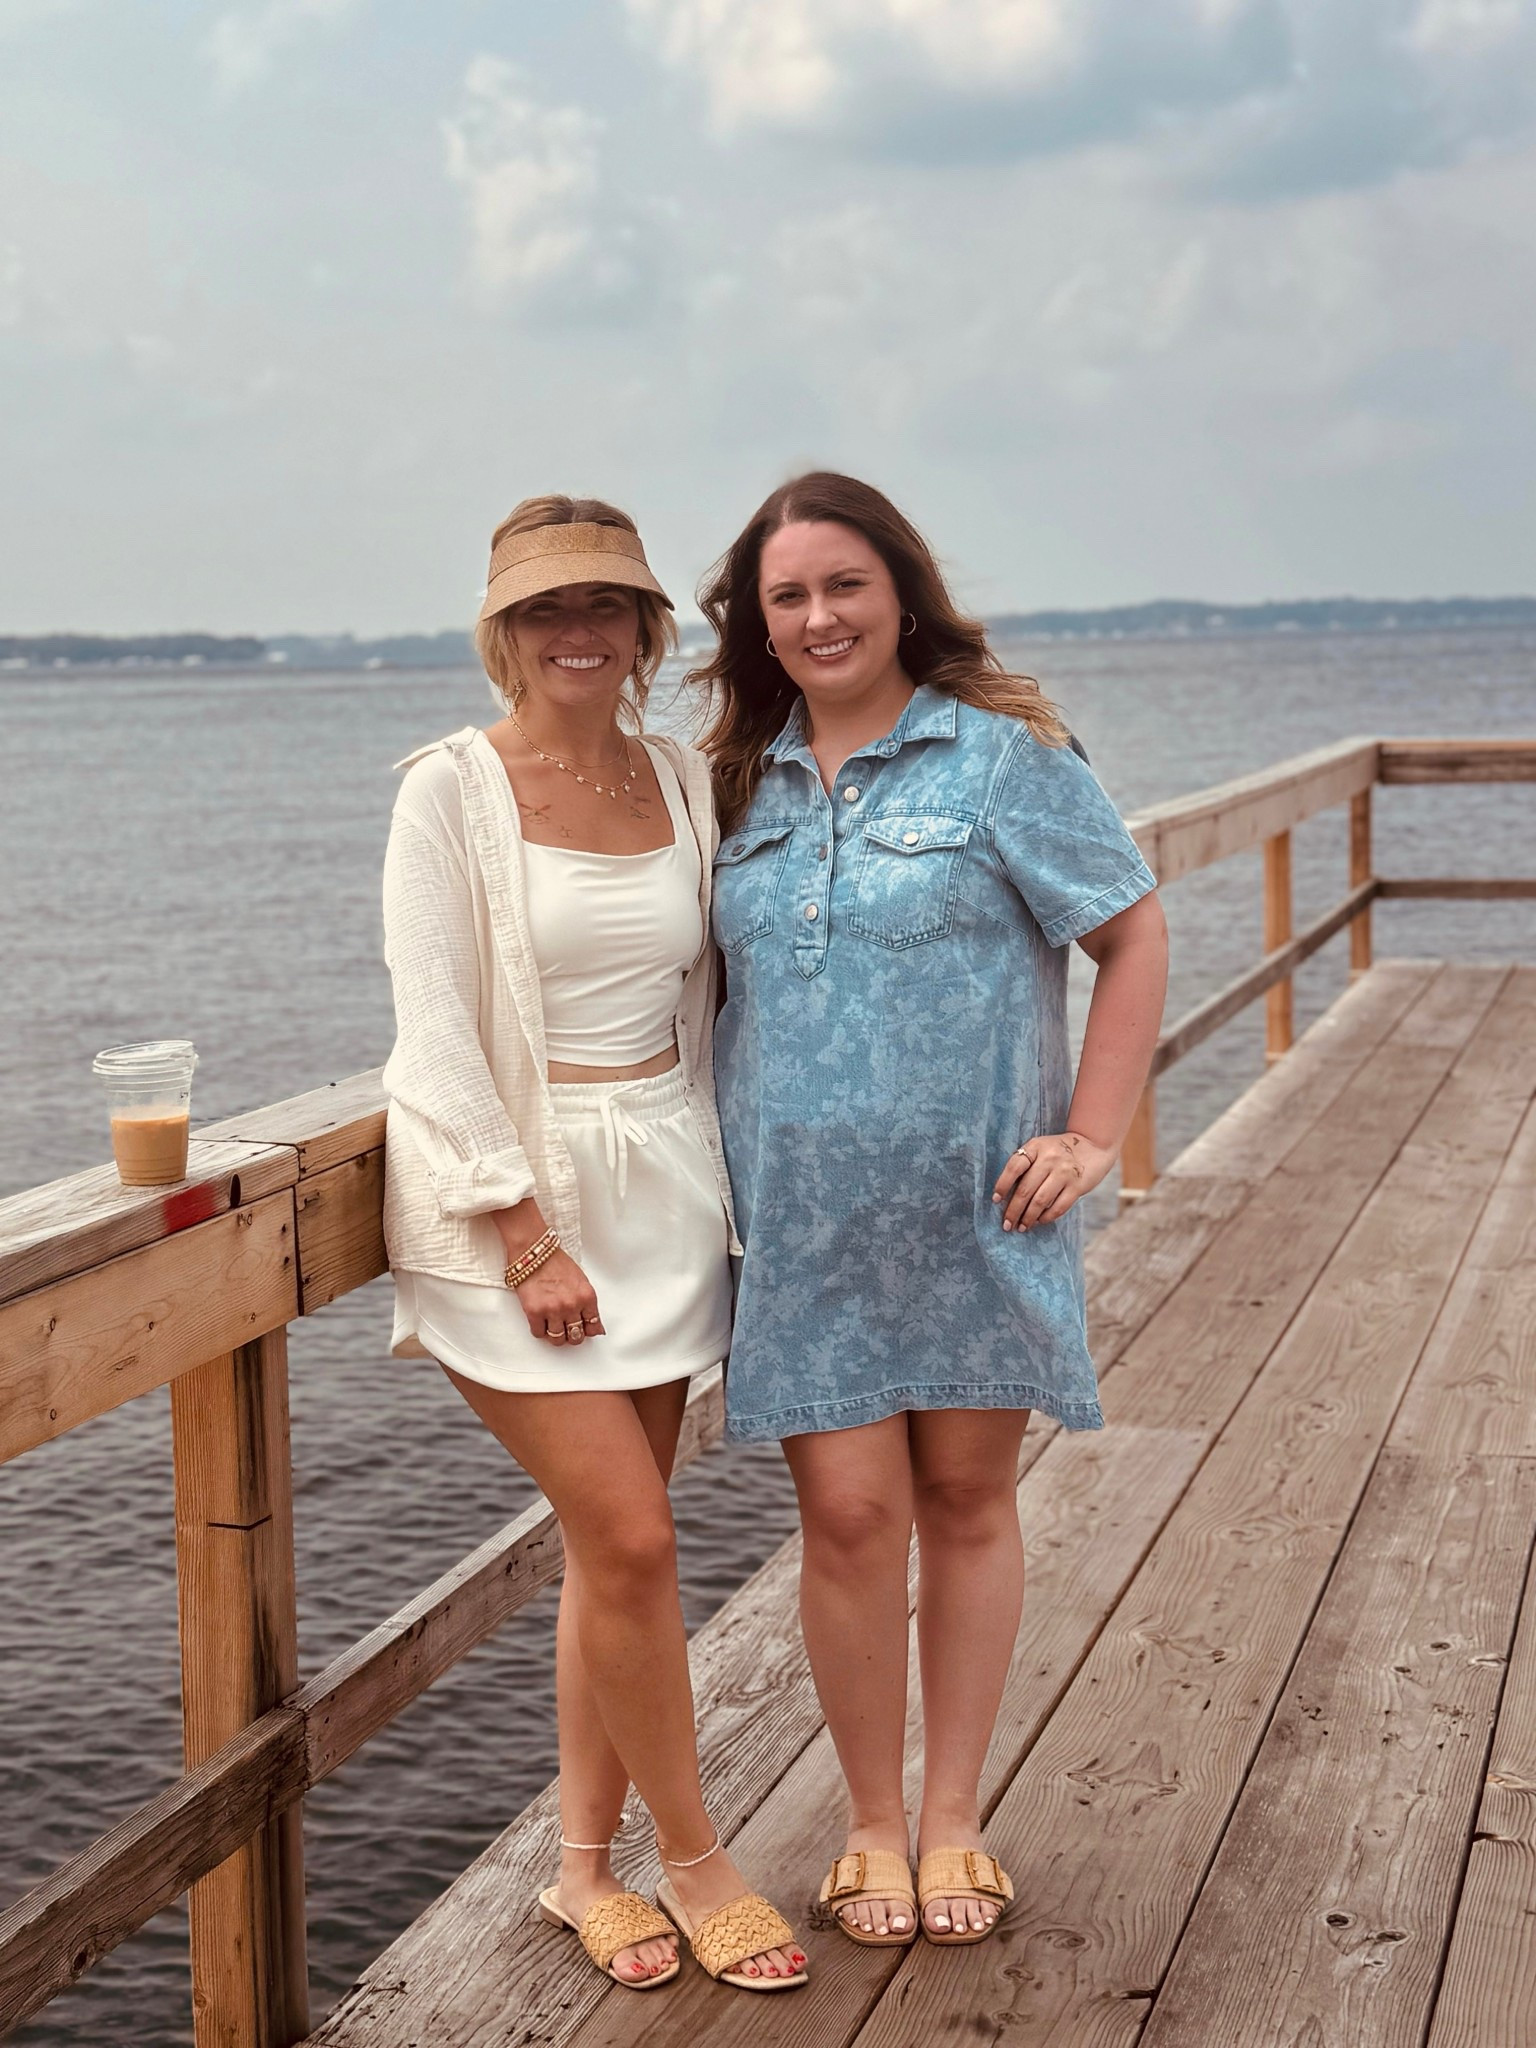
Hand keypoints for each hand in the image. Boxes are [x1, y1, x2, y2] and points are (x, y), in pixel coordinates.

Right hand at [513, 1248, 604, 1347]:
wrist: (534, 1250)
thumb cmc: (556, 1262)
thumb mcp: (581, 1281)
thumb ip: (588, 1304)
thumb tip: (596, 1326)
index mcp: (587, 1296)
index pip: (594, 1327)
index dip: (588, 1330)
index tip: (584, 1330)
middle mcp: (572, 1305)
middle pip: (576, 1337)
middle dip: (572, 1335)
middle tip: (566, 1329)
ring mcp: (553, 1310)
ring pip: (558, 1339)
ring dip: (555, 1335)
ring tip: (552, 1325)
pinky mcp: (534, 1312)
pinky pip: (539, 1333)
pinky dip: (539, 1330)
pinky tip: (540, 1320)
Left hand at [992, 1131, 1113, 1230]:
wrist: (1093, 1145)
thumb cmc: (1058, 1150)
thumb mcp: (1040, 1148)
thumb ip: (1026, 1165)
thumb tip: (1006, 1195)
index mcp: (1036, 1147)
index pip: (1014, 1167)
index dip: (1002, 1185)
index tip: (996, 1200)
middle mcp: (1049, 1159)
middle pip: (1025, 1189)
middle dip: (1013, 1210)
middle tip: (1006, 1224)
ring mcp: (1064, 1173)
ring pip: (1040, 1201)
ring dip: (1028, 1218)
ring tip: (1021, 1227)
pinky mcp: (1077, 1186)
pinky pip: (1058, 1207)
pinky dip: (1046, 1218)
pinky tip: (1039, 1221)